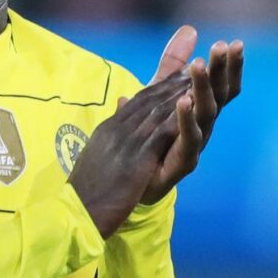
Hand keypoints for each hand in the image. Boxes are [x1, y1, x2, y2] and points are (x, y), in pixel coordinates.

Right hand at [68, 72, 191, 238]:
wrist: (78, 210)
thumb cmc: (88, 189)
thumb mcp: (98, 156)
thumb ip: (111, 134)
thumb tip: (119, 110)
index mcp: (109, 129)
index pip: (137, 101)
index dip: (159, 87)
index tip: (178, 75)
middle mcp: (117, 130)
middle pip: (149, 100)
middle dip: (174, 83)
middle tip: (196, 68)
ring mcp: (126, 143)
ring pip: (157, 111)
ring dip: (179, 94)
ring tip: (199, 79)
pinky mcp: (136, 159)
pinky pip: (161, 134)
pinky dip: (178, 118)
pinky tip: (194, 108)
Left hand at [139, 26, 243, 203]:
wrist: (129, 182)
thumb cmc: (150, 135)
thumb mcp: (158, 93)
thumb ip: (173, 65)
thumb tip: (190, 29)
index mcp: (199, 110)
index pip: (220, 85)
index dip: (228, 66)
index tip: (234, 42)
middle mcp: (203, 126)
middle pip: (218, 95)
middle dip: (222, 70)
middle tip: (224, 46)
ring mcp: (195, 144)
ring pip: (206, 114)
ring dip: (202, 88)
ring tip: (198, 65)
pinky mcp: (181, 163)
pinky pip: (188, 139)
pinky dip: (186, 119)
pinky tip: (182, 100)